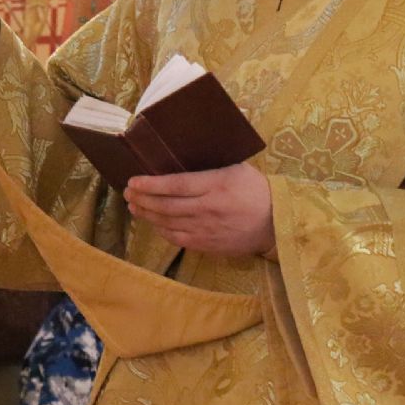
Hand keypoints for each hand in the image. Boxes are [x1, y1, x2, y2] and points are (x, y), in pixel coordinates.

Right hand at [21, 0, 50, 47]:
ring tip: (48, 3)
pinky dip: (40, 3)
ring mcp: (27, 10)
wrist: (30, 39)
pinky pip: (33, 4)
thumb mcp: (43, 20)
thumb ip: (44, 12)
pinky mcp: (27, 13)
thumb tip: (48, 5)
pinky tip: (47, 6)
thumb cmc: (35, 32)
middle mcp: (29, 7)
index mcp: (33, 8)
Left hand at [124, 163, 275, 257]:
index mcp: (215, 185)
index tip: (133, 181)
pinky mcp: (208, 245)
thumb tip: (183, 160)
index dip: (151, 184)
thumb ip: (211, 166)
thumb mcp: (237, 168)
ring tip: (134, 207)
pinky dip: (162, 231)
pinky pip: (178, 239)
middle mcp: (208, 209)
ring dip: (147, 215)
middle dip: (143, 199)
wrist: (276, 222)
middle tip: (128, 193)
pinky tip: (155, 224)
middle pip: (166, 206)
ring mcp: (206, 230)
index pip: (175, 185)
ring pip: (168, 223)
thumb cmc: (257, 190)